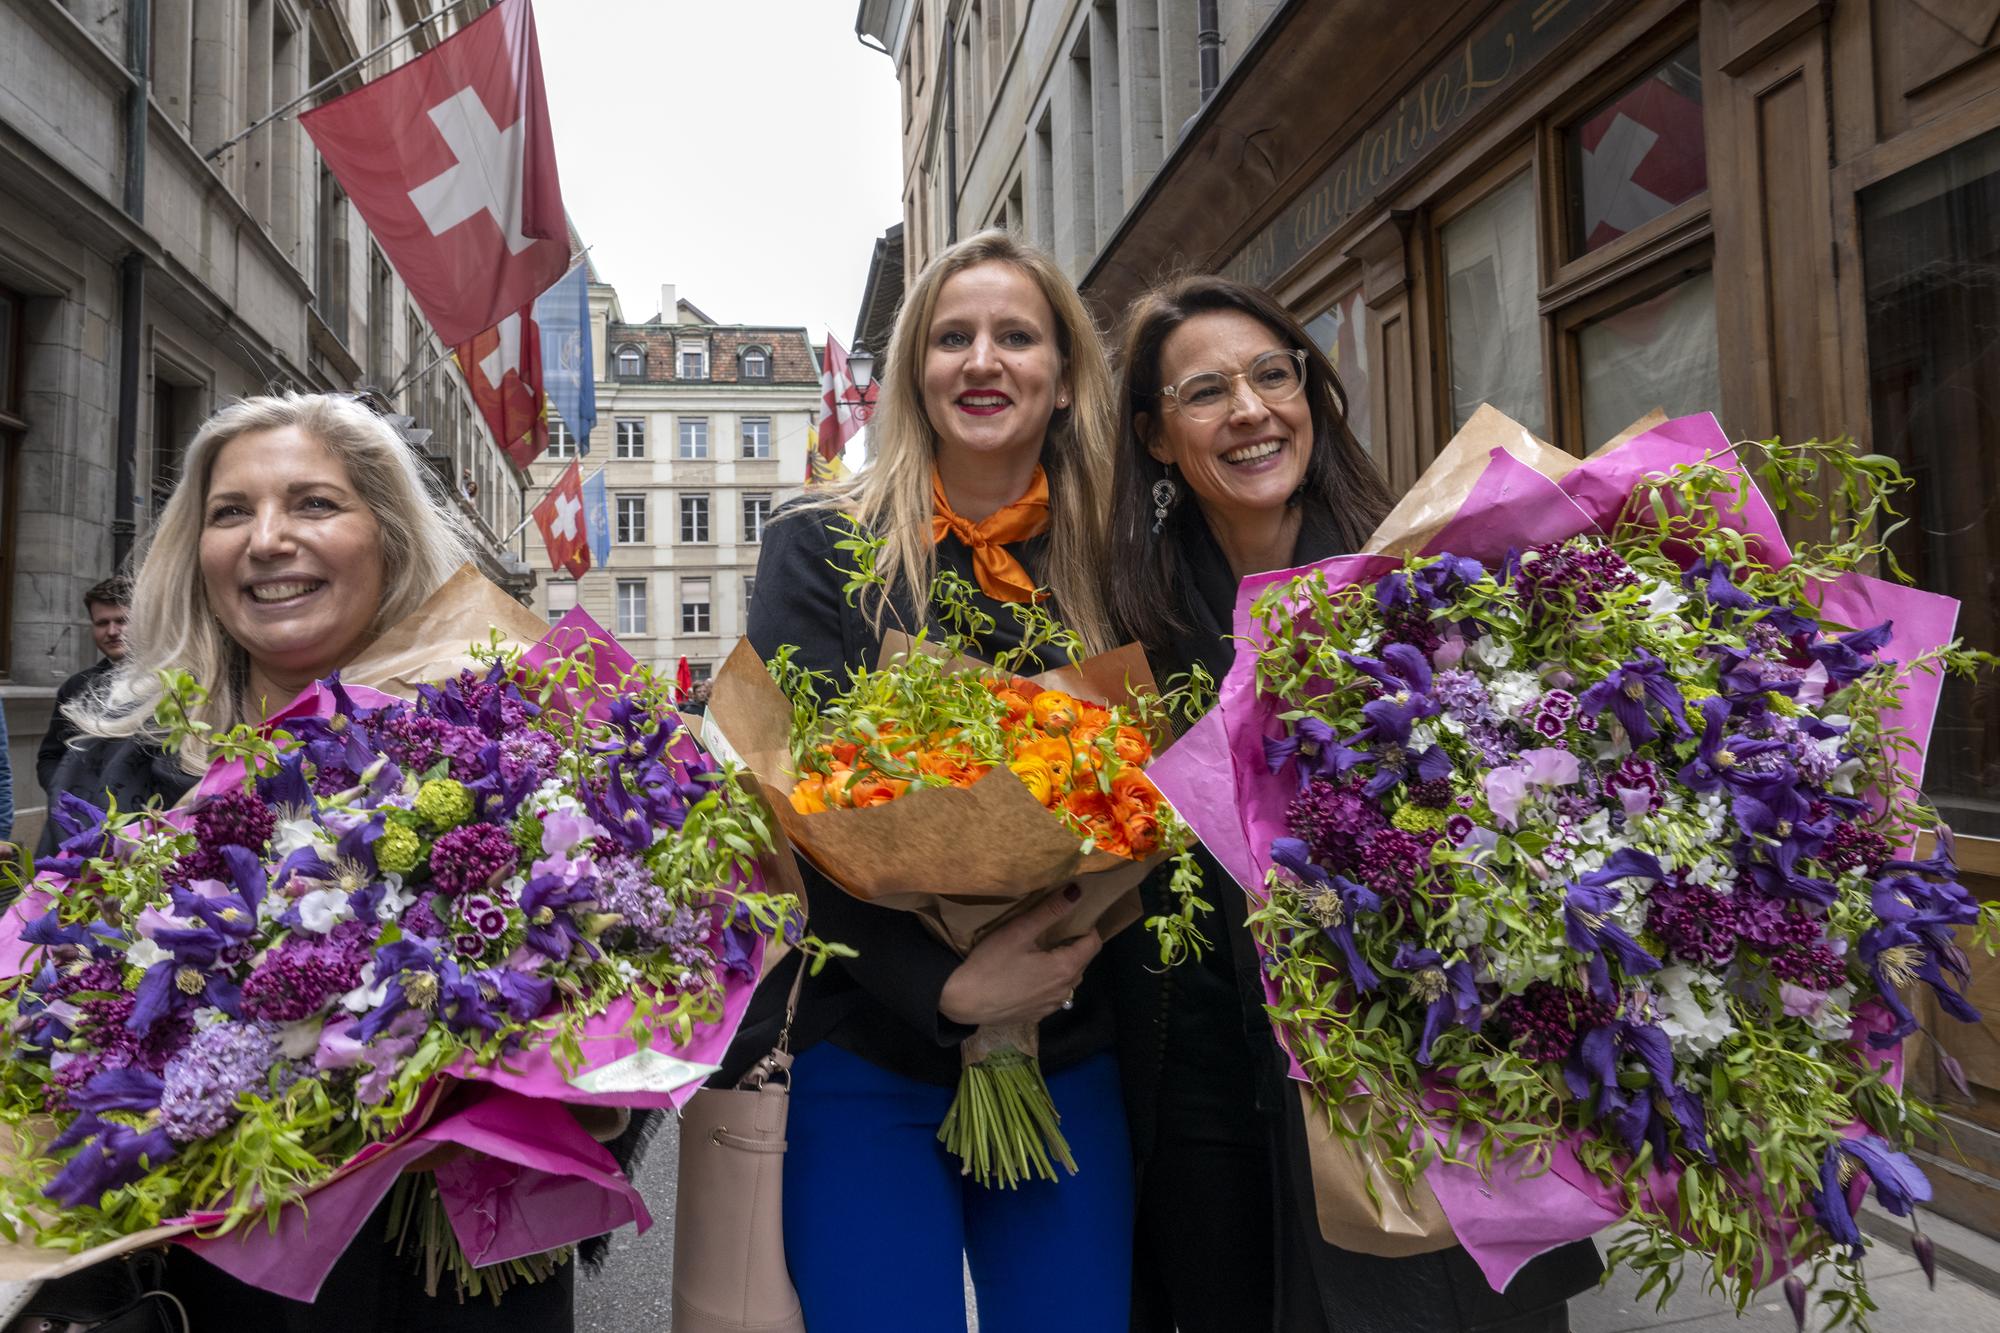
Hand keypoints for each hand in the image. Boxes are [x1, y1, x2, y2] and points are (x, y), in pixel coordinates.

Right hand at [939, 886, 1100, 1027]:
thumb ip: (1050, 911)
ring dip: (1063, 965)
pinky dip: (1050, 982)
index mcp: (1065, 968)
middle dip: (1075, 944)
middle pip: (1082, 962)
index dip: (1088, 927)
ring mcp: (1051, 1006)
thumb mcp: (1019, 931)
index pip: (1094, 944)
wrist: (962, 1001)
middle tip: (1056, 929)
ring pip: (1068, 981)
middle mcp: (1064, 990)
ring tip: (1043, 950)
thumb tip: (1077, 892)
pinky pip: (1053, 995)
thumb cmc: (991, 963)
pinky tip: (1030, 975)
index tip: (1074, 916)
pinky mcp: (1037, 1015)